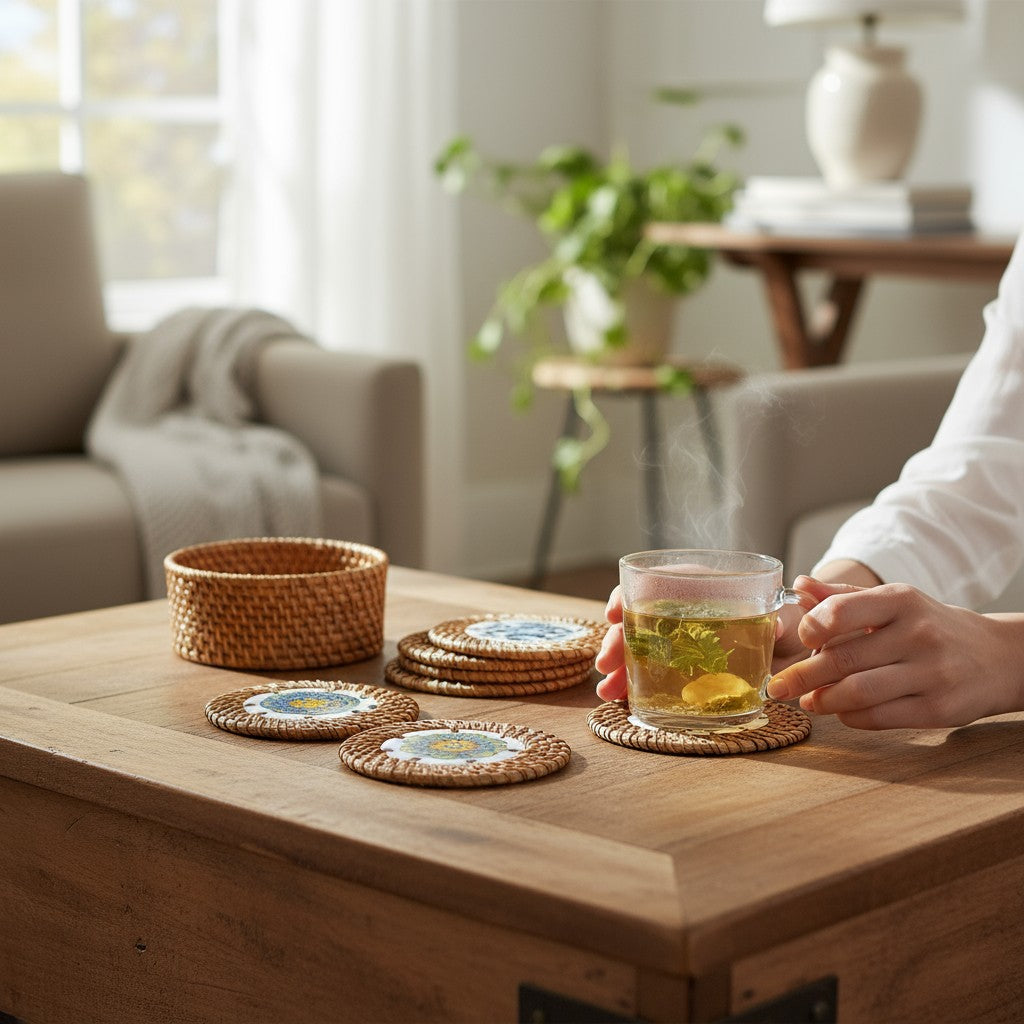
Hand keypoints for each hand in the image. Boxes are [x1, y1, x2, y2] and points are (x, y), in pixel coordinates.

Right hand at [596, 575, 821, 701]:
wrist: (791, 645)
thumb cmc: (784, 620)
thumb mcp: (784, 616)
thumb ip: (780, 618)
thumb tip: (779, 625)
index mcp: (697, 586)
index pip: (651, 583)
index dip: (626, 596)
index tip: (613, 615)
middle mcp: (680, 610)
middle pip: (637, 620)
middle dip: (617, 642)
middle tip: (606, 664)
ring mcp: (676, 639)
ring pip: (637, 649)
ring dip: (619, 669)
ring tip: (608, 691)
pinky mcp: (679, 666)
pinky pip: (648, 672)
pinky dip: (633, 686)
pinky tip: (622, 700)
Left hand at [766, 580, 1023, 728]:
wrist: (997, 657)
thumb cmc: (929, 626)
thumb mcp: (892, 602)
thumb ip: (842, 596)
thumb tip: (798, 585)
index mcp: (901, 600)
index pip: (844, 610)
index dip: (812, 626)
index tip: (800, 640)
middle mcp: (918, 634)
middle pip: (843, 659)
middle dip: (801, 676)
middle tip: (777, 686)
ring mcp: (932, 673)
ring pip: (858, 692)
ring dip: (823, 701)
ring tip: (808, 701)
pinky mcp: (939, 709)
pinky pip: (880, 717)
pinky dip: (850, 717)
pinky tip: (839, 711)